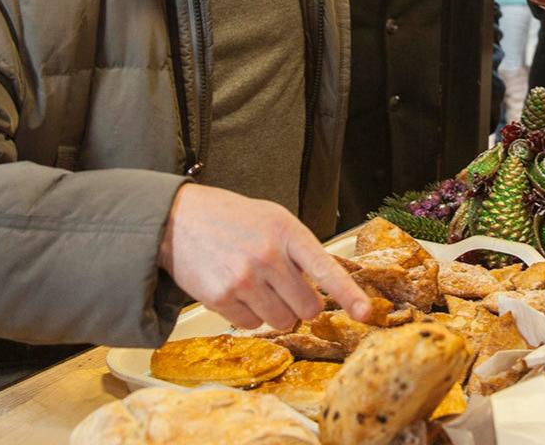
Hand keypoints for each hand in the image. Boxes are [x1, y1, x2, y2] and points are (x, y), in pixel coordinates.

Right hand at [158, 184, 372, 330]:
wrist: (178, 219)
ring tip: (258, 286)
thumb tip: (323, 288)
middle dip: (303, 303)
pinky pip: (252, 326)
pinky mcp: (220, 298)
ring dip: (277, 312)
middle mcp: (267, 256)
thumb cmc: (231, 218)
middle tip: (285, 287)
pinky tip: (237, 291)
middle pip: (308, 306)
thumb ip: (299, 249)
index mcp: (286, 232)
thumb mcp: (273, 219)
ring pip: (282, 321)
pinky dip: (250, 316)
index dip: (349, 295)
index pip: (326, 268)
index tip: (366, 313)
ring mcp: (243, 279)